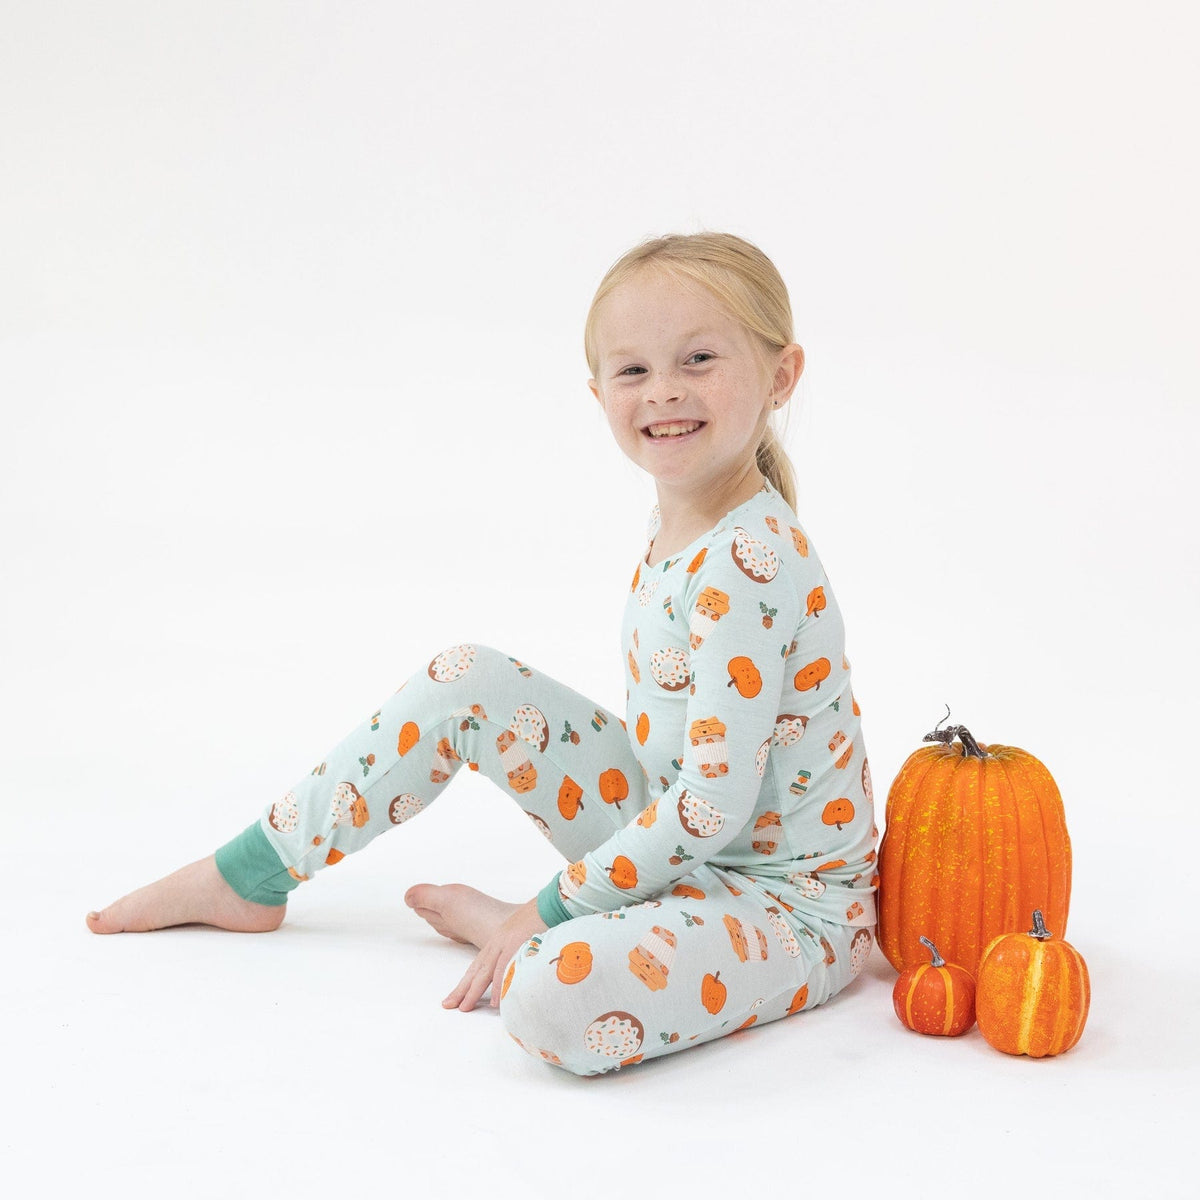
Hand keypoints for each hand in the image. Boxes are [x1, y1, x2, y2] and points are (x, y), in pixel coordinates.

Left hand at [442, 896, 547, 1012]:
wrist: (554, 903)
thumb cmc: (543, 920)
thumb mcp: (526, 937)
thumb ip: (519, 954)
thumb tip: (519, 975)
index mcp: (499, 941)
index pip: (478, 965)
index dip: (466, 982)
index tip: (456, 996)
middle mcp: (498, 942)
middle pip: (476, 970)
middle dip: (462, 989)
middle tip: (449, 1005)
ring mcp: (507, 942)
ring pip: (486, 971)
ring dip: (475, 991)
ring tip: (466, 1008)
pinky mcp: (518, 943)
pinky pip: (505, 968)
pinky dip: (500, 986)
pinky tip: (496, 1001)